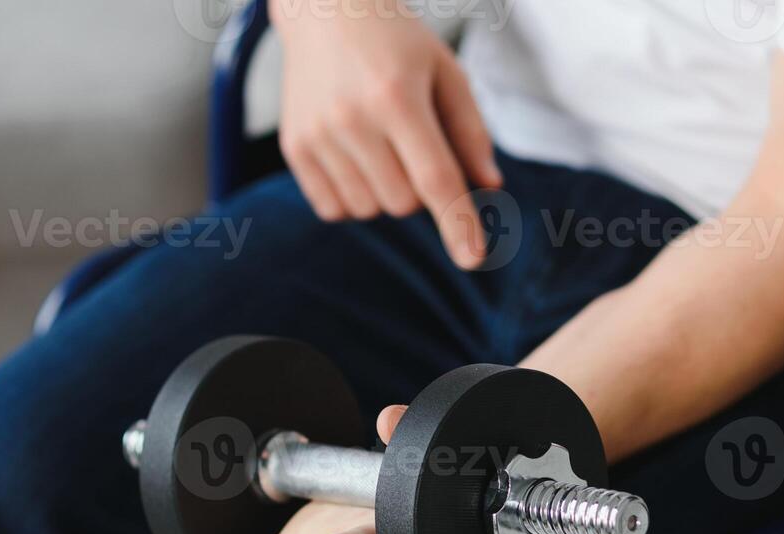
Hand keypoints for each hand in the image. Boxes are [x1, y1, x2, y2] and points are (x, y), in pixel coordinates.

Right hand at [271, 0, 500, 267]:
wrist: (324, 8)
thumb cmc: (395, 41)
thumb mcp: (445, 71)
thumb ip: (470, 131)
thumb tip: (489, 187)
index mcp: (397, 98)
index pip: (435, 178)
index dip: (457, 223)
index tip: (473, 259)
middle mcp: (351, 119)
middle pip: (404, 202)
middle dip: (419, 188)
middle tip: (410, 142)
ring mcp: (317, 135)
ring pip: (370, 210)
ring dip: (385, 192)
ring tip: (379, 143)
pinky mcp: (294, 148)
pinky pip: (334, 209)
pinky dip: (353, 197)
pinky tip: (354, 156)